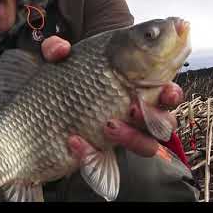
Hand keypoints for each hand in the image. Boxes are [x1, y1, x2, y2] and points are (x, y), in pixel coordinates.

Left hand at [40, 36, 183, 158]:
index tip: (164, 90)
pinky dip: (91, 154)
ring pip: (147, 145)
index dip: (170, 93)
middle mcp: (134, 112)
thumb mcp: (56, 61)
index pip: (164, 91)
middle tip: (136, 109)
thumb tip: (62, 49)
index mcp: (133, 86)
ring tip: (107, 125)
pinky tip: (74, 141)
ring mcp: (120, 136)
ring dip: (132, 137)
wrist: (41, 113)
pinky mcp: (102, 155)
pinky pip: (107, 162)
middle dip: (159, 117)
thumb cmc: (60, 81)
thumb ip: (56, 49)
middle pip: (164, 121)